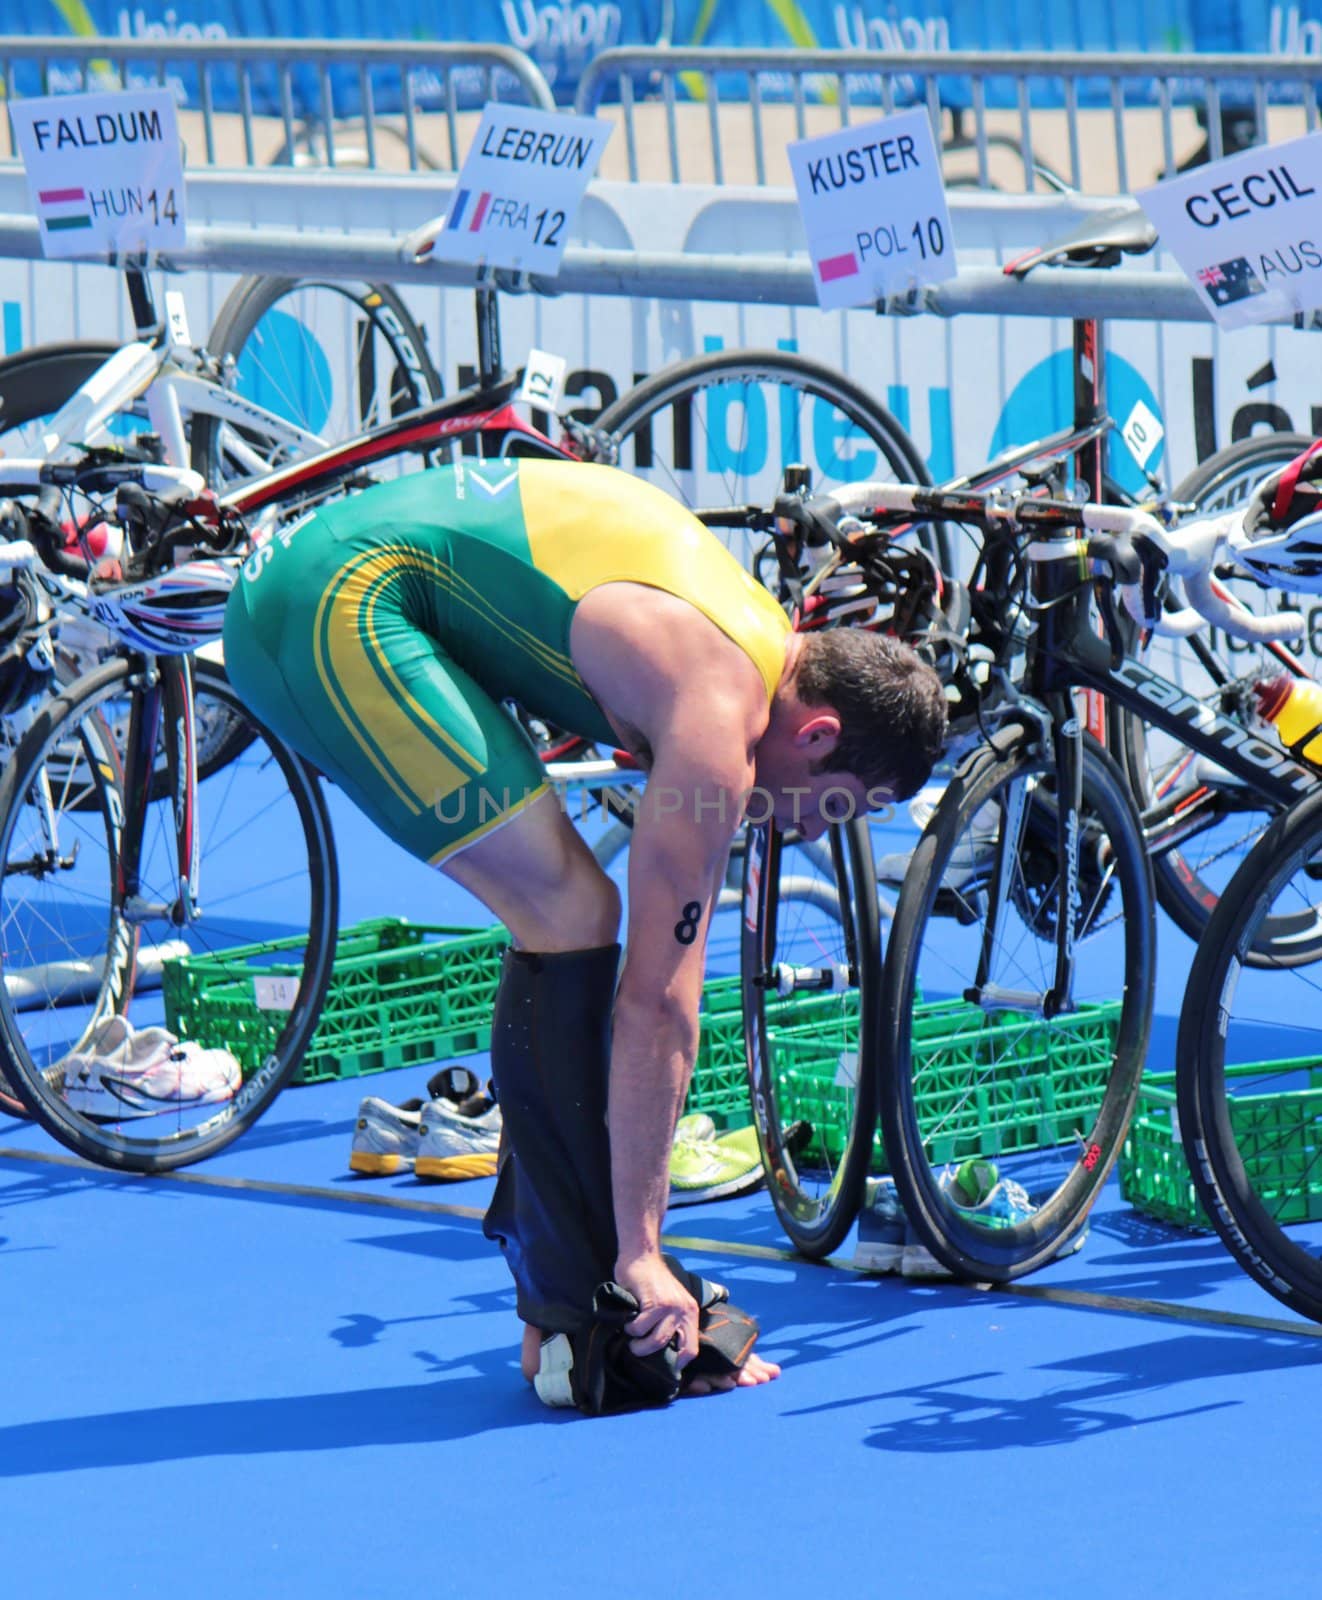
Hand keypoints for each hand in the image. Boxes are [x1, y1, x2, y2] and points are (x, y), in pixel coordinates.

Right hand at [616, 1251, 698, 1366]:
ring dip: (638, 1343)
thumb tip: (663, 1352)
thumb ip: (671, 1322)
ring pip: (656, 1341)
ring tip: (630, 1335)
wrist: (642, 1255)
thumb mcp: (671, 1302)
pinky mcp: (655, 1302)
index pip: (692, 1350)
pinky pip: (640, 1327)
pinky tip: (627, 1319)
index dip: (678, 1364)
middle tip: (637, 1349)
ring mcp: (671, 1307)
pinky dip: (630, 1327)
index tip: (663, 1367)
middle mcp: (685, 1311)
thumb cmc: (653, 1282)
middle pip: (673, 1350)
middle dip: (651, 1354)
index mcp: (691, 1313)